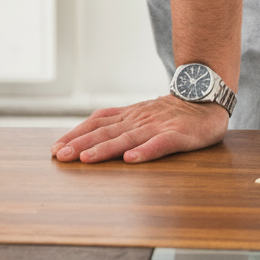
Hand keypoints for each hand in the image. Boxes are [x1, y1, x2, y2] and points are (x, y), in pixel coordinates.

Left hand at [50, 94, 228, 163]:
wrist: (204, 99)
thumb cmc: (170, 113)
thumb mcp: (139, 115)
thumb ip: (117, 123)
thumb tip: (87, 135)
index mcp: (127, 116)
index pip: (95, 124)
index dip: (75, 135)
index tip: (55, 148)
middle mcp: (137, 120)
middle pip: (105, 132)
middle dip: (80, 144)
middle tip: (60, 155)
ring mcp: (156, 126)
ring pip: (127, 138)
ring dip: (105, 149)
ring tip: (86, 159)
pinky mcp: (177, 135)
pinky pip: (160, 144)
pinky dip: (145, 152)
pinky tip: (131, 160)